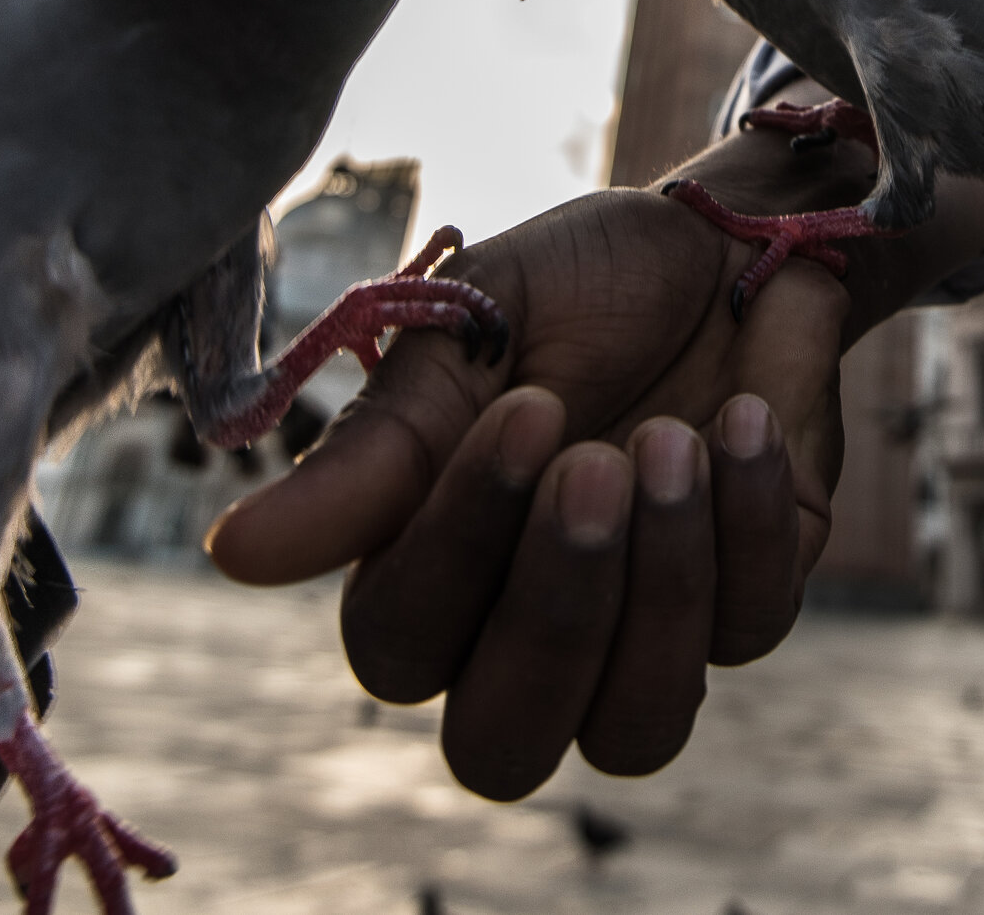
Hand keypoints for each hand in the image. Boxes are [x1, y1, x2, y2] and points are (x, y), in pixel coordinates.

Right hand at [206, 126, 983, 799]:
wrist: (728, 236)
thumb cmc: (576, 282)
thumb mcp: (471, 330)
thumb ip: (374, 448)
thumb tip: (233, 557)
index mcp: (424, 568)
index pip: (397, 647)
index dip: (452, 551)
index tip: (523, 408)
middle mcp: (519, 633)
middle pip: (501, 747)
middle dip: (554, 613)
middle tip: (597, 464)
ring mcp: (639, 638)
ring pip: (634, 729)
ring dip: (660, 586)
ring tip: (675, 438)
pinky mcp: (747, 603)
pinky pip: (750, 630)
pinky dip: (750, 522)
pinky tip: (744, 417)